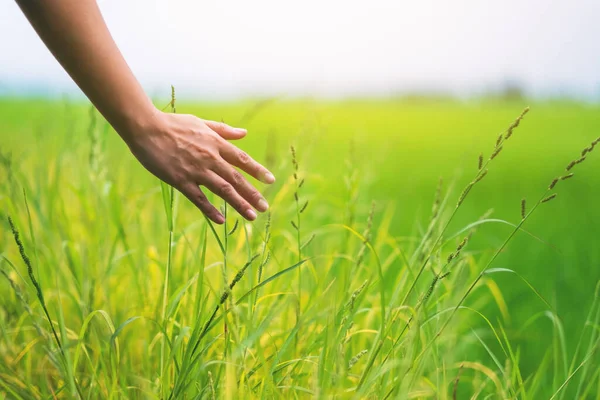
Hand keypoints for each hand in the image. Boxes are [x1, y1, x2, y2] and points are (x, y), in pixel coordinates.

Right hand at [123, 109, 274, 223]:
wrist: (146, 127)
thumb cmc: (173, 124)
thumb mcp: (201, 123)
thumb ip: (223, 130)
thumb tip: (244, 133)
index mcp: (215, 143)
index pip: (242, 159)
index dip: (257, 170)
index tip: (270, 180)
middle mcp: (210, 158)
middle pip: (236, 179)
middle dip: (252, 194)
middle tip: (264, 207)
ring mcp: (196, 170)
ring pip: (222, 190)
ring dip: (239, 204)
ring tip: (251, 216)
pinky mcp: (180, 180)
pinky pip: (199, 199)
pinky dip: (210, 210)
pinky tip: (221, 221)